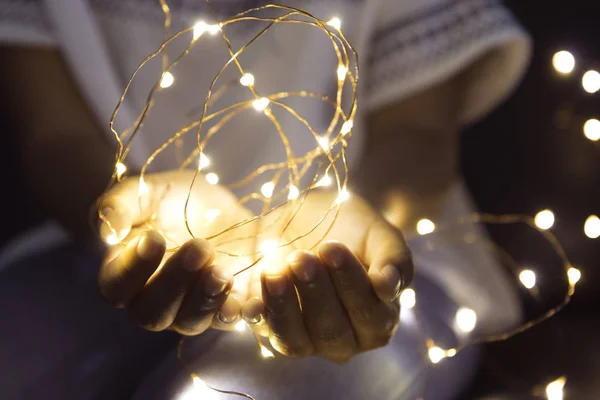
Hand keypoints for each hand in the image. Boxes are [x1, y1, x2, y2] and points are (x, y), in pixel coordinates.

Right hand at [97, 170, 254, 334]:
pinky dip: (239, 313)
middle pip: (153, 312)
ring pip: (191, 322)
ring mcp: (191, 311)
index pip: (116, 287)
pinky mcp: (226, 310)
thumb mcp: (149, 192)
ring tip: (223, 272)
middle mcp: (154, 302)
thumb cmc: (176, 201)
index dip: (131, 269)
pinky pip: (230, 322)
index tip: (153, 238)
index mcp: (125, 275)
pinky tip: (250, 299)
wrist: (223, 209)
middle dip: (175, 281)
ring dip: (206, 299)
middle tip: (199, 248)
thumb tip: (107, 230)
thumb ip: (121, 204)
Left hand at [241, 193, 413, 362]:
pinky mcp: (271, 329)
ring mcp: (306, 340)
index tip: (332, 248)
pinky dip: (257, 317)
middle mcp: (344, 339)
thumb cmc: (352, 228)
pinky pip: (262, 331)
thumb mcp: (379, 234)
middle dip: (315, 293)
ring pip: (294, 340)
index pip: (370, 314)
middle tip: (301, 257)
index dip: (351, 284)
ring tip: (274, 272)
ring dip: (283, 307)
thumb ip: (393, 259)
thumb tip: (390, 287)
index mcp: (378, 320)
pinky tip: (251, 300)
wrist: (310, 216)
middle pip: (332, 331)